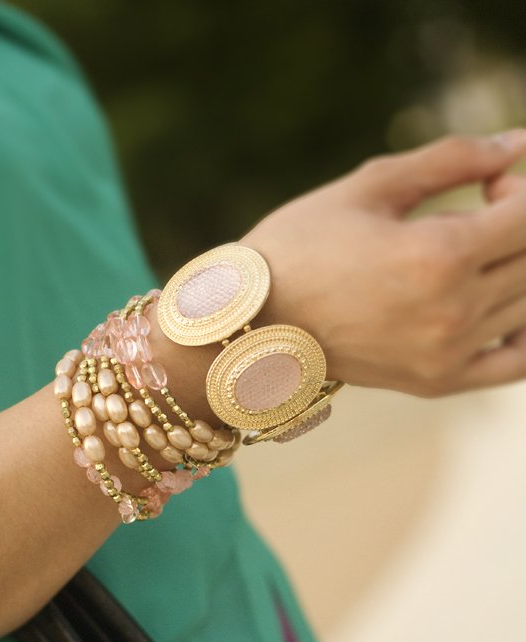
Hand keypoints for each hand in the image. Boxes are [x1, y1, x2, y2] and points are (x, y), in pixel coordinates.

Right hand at [242, 132, 525, 395]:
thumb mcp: (371, 186)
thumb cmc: (302, 245)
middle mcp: (452, 312)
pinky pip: (517, 362)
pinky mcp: (438, 382)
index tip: (489, 186)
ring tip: (472, 255)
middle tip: (482, 213)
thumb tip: (516, 145)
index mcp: (439, 257)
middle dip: (519, 227)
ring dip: (517, 269)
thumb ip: (451, 160)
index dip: (520, 191)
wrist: (255, 322)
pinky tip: (503, 305)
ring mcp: (448, 355)